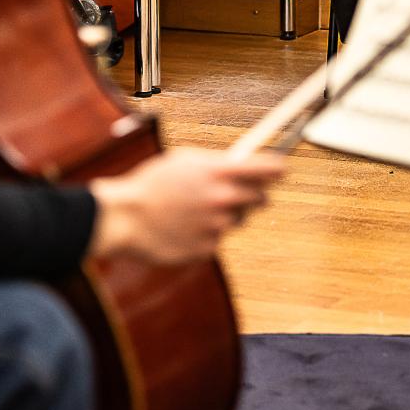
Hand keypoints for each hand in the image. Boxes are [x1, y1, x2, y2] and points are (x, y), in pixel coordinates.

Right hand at [89, 147, 284, 264]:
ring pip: (237, 220)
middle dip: (253, 193)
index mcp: (219, 173)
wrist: (126, 217)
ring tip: (196, 209)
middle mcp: (223, 200)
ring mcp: (217, 227)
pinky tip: (185, 226)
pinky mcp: (208, 249)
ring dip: (226, 214)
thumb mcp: (185, 159)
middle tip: (238, 190)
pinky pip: (218, 239)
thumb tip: (241, 164)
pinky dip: (208, 233)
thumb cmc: (152, 183)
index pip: (268, 170)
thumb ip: (217, 163)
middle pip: (260, 198)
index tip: (282, 168)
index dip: (278, 168)